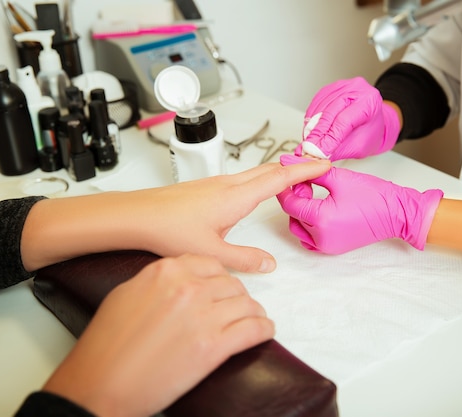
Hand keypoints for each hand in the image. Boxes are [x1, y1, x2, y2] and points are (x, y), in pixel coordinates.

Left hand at [21, 160, 330, 273]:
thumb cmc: (169, 230)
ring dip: (277, 171)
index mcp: (237, 197)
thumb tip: (269, 264)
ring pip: (255, 171)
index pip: (280, 178)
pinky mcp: (205, 187)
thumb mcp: (213, 253)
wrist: (137, 216)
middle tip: (315, 167)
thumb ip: (245, 259)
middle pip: (270, 169)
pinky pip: (241, 177)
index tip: (325, 163)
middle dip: (295, 166)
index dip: (305, 170)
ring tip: (291, 177)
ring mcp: (216, 183)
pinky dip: (259, 178)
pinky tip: (253, 192)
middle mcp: (229, 184)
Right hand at [42, 254, 273, 416]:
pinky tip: (265, 331)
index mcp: (166, 272)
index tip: (223, 289)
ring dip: (253, 312)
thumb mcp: (126, 294)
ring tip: (255, 319)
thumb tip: (180, 280)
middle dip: (237, 296)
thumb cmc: (106, 345)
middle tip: (238, 308)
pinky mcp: (213, 346)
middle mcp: (187, 288)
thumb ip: (157, 281)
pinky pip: (252, 329)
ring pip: (246, 304)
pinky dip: (264, 329)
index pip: (210, 265)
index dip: (221, 279)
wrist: (100, 384)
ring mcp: (202, 316)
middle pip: (231, 284)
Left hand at [276, 155, 442, 253]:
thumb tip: (291, 161)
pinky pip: (309, 239)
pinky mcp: (332, 248)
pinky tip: (317, 211)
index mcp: (321, 219)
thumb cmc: (374, 196)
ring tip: (312, 196)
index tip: (289, 175)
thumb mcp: (339, 177)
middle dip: (294, 198)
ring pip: (298, 228)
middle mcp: (321, 237)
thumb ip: (311, 170)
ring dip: (299, 212)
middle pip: (292, 215)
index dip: (287, 186)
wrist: (396, 213)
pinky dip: (307, 226)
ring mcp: (326, 245)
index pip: (290, 203)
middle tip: (305, 182)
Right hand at [296, 77, 400, 160]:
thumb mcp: (359, 146)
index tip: (318, 151)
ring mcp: (341, 86)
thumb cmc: (369, 132)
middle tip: (308, 148)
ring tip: (309, 143)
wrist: (371, 122)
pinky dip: (310, 120)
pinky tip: (311, 131)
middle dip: (317, 133)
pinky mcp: (329, 89)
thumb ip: (338, 149)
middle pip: (329, 112)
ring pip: (319, 108)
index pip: (344, 121)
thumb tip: (317, 154)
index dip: (328, 138)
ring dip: (311, 128)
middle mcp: (356, 89)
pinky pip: (315, 104)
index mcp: (369, 101)